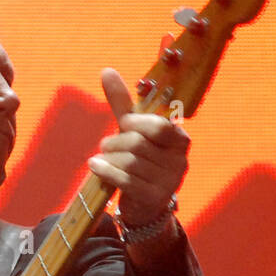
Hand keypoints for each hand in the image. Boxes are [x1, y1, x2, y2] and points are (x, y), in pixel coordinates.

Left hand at [87, 68, 188, 227]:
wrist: (145, 205)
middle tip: (105, 145)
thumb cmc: (140, 161)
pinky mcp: (154, 198)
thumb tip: (106, 71)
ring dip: (110, 158)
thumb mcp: (132, 131)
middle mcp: (179, 161)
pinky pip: (126, 181)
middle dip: (116, 142)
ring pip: (131, 163)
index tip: (124, 124)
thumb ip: (123, 104)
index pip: (159, 126)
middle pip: (139, 144)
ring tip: (101, 157)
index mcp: (179, 140)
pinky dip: (106, 171)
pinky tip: (95, 166)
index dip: (136, 123)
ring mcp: (169, 182)